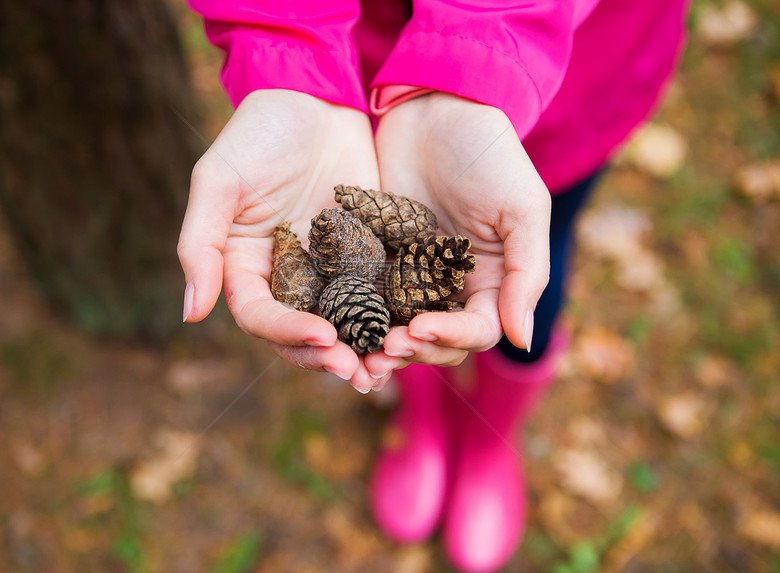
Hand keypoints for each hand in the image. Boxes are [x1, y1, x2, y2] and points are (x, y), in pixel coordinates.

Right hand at [177, 89, 382, 390]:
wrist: (314, 95)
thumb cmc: (259, 132)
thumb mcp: (220, 181)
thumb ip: (202, 245)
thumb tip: (191, 314)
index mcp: (247, 266)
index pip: (262, 316)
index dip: (287, 333)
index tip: (323, 335)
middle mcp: (288, 276)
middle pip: (302, 333)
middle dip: (327, 356)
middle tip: (358, 372)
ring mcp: (329, 268)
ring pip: (343, 323)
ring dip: (361, 349)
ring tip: (387, 366)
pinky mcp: (366, 255)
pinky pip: (378, 294)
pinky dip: (391, 317)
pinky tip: (411, 331)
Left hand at [365, 93, 550, 384]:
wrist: (436, 108)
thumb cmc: (490, 154)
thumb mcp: (522, 209)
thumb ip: (526, 274)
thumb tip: (523, 341)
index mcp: (492, 282)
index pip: (477, 331)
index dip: (452, 338)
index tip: (420, 328)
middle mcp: (452, 287)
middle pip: (437, 342)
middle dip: (414, 350)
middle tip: (384, 348)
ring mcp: (412, 276)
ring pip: (399, 329)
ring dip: (383, 346)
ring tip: (360, 351)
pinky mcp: (376, 260)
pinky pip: (366, 298)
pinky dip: (357, 317)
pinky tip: (338, 324)